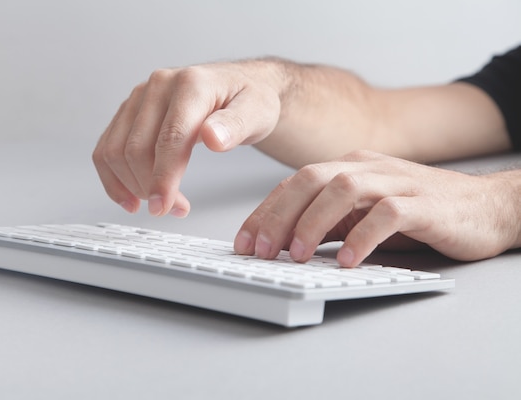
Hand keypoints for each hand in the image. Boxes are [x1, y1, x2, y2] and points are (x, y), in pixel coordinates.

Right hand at [92, 60, 284, 216]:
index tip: (164, 206)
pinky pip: (107, 148)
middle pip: (136, 148)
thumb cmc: (249, 99)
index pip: (169, 138)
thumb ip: (237, 125)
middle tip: (175, 209)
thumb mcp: (258, 111)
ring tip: (159, 203)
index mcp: (190, 84)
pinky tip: (130, 197)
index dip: (163, 177)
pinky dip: (113, 178)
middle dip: (151, 187)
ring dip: (131, 186)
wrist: (238, 85)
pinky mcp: (129, 111)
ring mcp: (140, 98)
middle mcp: (159, 86)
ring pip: (115, 150)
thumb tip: (213, 137)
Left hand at [233, 150, 518, 266]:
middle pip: (310, 179)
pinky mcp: (424, 203)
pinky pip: (387, 213)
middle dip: (279, 216)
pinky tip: (347, 260)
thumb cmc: (422, 213)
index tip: (245, 242)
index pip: (295, 183)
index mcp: (349, 167)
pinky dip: (362, 236)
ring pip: (343, 188)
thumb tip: (286, 243)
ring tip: (297, 256)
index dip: (265, 212)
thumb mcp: (365, 217)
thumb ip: (330, 223)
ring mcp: (397, 181)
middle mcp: (368, 167)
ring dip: (313, 223)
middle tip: (261, 251)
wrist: (488, 207)